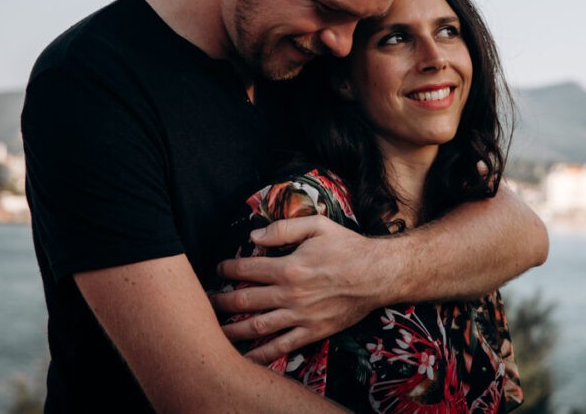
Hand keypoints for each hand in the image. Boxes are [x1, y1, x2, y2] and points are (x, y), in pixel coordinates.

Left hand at [211, 215, 388, 362]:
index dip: (227, 268)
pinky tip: (245, 358)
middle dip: (219, 301)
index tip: (219, 268)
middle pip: (243, 300)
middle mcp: (290, 294)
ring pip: (255, 327)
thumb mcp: (318, 226)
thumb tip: (254, 236)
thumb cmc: (349, 247)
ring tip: (214, 331)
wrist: (379, 274)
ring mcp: (300, 316)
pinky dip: (260, 355)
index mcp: (289, 267)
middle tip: (206, 302)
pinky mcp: (312, 331)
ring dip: (230, 330)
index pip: (245, 269)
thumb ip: (283, 228)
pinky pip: (281, 347)